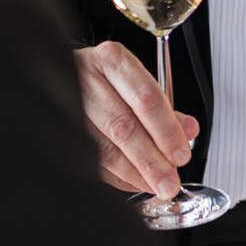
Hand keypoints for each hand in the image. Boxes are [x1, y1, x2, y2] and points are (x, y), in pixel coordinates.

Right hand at [75, 40, 198, 197]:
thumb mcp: (136, 81)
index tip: (180, 154)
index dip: (166, 130)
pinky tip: (134, 181)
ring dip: (134, 173)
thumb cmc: (105, 79)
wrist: (58, 73)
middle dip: (151, 160)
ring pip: (104, 148)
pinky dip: (117, 176)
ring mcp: (67, 105)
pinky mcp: (60, 131)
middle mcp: (87, 79)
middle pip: (123, 126)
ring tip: (155, 184)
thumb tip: (187, 130)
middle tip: (169, 181)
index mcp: (112, 60)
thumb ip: (164, 108)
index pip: (146, 98)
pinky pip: (91, 160)